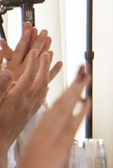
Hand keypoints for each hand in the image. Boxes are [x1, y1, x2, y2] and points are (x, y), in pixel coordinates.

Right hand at [0, 26, 56, 148]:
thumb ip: (0, 88)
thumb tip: (9, 72)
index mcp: (17, 99)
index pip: (29, 77)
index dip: (33, 63)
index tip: (36, 51)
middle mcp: (27, 104)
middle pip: (41, 81)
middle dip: (45, 65)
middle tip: (47, 52)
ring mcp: (30, 110)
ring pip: (44, 89)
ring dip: (48, 74)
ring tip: (51, 64)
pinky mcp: (30, 116)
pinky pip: (42, 99)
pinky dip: (45, 88)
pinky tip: (46, 86)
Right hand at [0, 68, 87, 167]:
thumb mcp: (41, 160)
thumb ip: (49, 147)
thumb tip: (59, 144)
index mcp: (38, 134)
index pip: (53, 108)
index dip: (64, 93)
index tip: (73, 79)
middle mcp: (42, 133)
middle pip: (58, 103)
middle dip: (72, 84)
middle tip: (83, 67)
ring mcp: (48, 139)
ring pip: (63, 109)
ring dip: (76, 90)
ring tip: (86, 74)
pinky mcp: (56, 149)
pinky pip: (69, 125)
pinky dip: (78, 111)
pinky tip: (86, 100)